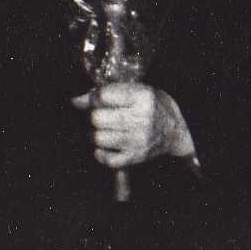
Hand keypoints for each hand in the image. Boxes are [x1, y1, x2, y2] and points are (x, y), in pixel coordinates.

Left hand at [77, 80, 191, 170]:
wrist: (175, 130)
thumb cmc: (149, 106)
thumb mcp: (134, 90)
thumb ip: (104, 92)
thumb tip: (75, 101)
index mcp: (142, 98)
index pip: (103, 96)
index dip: (95, 97)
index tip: (100, 100)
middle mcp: (141, 120)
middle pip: (97, 118)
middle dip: (95, 116)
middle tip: (102, 116)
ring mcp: (138, 140)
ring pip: (98, 138)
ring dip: (96, 134)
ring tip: (105, 130)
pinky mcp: (136, 157)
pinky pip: (108, 159)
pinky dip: (101, 153)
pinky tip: (106, 146)